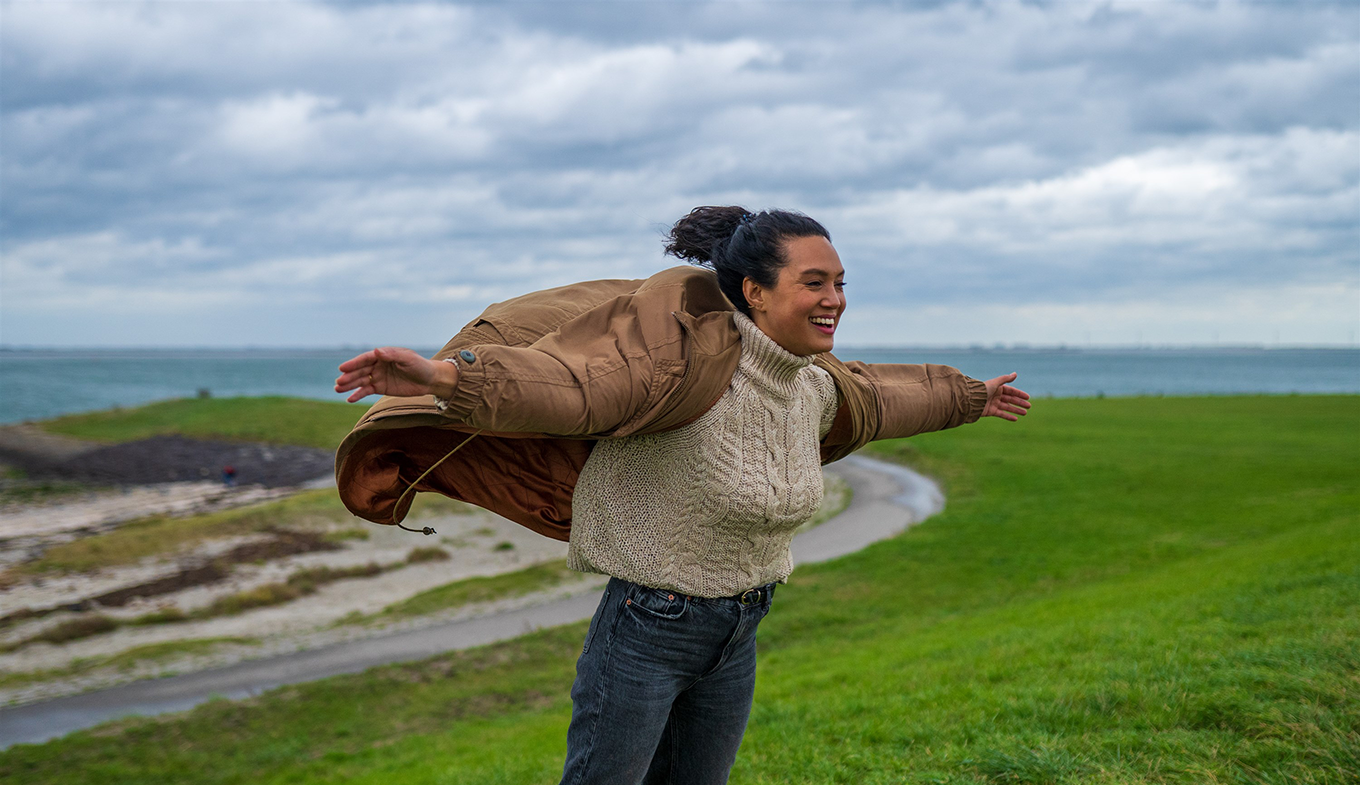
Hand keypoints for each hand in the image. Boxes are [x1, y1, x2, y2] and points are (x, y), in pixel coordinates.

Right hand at [334, 347, 456, 402]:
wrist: (429, 380)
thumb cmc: (420, 366)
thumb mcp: (408, 359)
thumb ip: (393, 355)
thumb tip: (377, 351)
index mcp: (383, 355)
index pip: (365, 359)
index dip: (354, 363)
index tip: (342, 368)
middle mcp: (378, 365)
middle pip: (360, 370)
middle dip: (349, 376)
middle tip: (338, 382)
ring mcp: (378, 376)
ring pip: (361, 381)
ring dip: (349, 385)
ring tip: (338, 389)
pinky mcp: (381, 388)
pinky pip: (367, 391)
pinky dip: (358, 394)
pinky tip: (349, 399)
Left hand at [982, 372, 1030, 421]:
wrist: (971, 400)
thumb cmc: (983, 390)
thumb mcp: (995, 383)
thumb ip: (1005, 379)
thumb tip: (1015, 374)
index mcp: (997, 388)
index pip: (1011, 391)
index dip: (1019, 394)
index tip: (1028, 397)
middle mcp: (996, 396)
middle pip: (1010, 399)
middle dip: (1020, 403)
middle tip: (1029, 406)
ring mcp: (993, 404)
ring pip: (1007, 407)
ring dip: (1016, 410)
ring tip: (1025, 413)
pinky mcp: (991, 411)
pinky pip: (1001, 414)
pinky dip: (1008, 416)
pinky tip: (1016, 419)